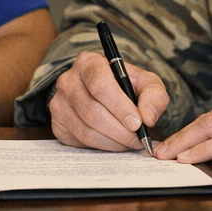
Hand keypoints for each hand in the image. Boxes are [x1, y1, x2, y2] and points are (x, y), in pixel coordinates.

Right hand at [49, 51, 169, 151]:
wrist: (107, 95)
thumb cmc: (127, 86)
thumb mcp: (146, 83)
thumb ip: (153, 97)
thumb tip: (148, 118)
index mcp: (88, 63)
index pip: (100, 85)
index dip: (120, 107)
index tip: (137, 123)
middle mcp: (68, 81)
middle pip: (92, 111)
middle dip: (119, 130)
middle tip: (138, 139)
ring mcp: (59, 103)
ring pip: (86, 130)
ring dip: (112, 142)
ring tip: (129, 142)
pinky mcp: (57, 124)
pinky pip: (79, 141)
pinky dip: (101, 147)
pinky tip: (115, 143)